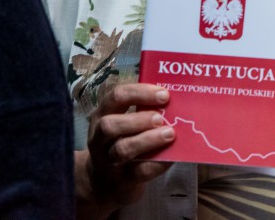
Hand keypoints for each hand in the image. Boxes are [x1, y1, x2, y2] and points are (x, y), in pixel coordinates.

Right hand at [77, 83, 174, 217]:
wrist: (105, 181)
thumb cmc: (120, 141)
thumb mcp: (122, 122)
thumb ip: (141, 111)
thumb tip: (175, 101)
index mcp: (101, 115)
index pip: (116, 97)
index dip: (140, 93)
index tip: (164, 94)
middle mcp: (99, 138)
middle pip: (110, 125)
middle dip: (138, 119)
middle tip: (160, 118)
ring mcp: (108, 162)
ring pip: (122, 149)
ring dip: (147, 140)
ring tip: (169, 134)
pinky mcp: (122, 181)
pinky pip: (139, 171)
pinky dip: (158, 163)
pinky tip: (172, 156)